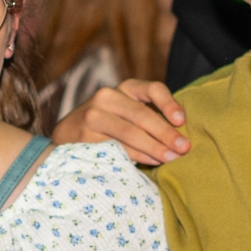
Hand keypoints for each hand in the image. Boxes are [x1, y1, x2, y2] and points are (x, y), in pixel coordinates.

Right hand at [52, 80, 189, 166]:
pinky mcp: (84, 135)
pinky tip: (151, 162)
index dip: (169, 104)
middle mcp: (107, 97)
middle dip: (166, 133)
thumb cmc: (108, 125)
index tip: (181, 121)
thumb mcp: (127, 111)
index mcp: (124, 88)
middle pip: (142, 114)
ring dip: (154, 147)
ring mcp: (93, 116)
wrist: (66, 135)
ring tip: (171, 158)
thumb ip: (150, 116)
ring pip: (130, 132)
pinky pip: (116, 147)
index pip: (152, 88)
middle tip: (184, 148)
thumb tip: (181, 132)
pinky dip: (137, 156)